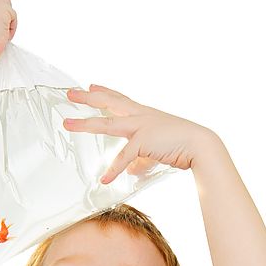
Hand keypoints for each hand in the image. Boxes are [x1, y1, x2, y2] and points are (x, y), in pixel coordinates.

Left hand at [63, 84, 213, 183]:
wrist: (199, 145)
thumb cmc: (181, 146)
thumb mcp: (156, 151)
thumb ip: (140, 160)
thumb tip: (129, 170)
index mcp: (144, 114)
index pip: (120, 99)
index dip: (104, 92)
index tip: (90, 86)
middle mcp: (140, 116)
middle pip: (108, 103)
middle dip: (88, 98)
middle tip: (70, 93)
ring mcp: (140, 127)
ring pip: (106, 124)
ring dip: (85, 124)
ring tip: (67, 124)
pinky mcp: (143, 142)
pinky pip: (123, 157)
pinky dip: (113, 169)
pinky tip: (104, 179)